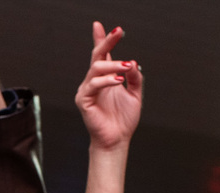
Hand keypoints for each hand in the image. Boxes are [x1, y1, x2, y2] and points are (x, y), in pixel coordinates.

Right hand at [74, 22, 141, 152]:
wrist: (117, 141)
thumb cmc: (123, 121)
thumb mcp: (135, 95)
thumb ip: (135, 79)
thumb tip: (134, 63)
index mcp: (105, 79)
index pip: (101, 55)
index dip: (100, 40)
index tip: (100, 25)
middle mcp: (94, 82)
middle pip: (97, 56)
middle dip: (106, 42)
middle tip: (118, 32)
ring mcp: (87, 90)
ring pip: (96, 69)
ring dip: (114, 64)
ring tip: (128, 66)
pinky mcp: (84, 100)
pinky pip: (94, 85)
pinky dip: (107, 80)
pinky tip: (119, 80)